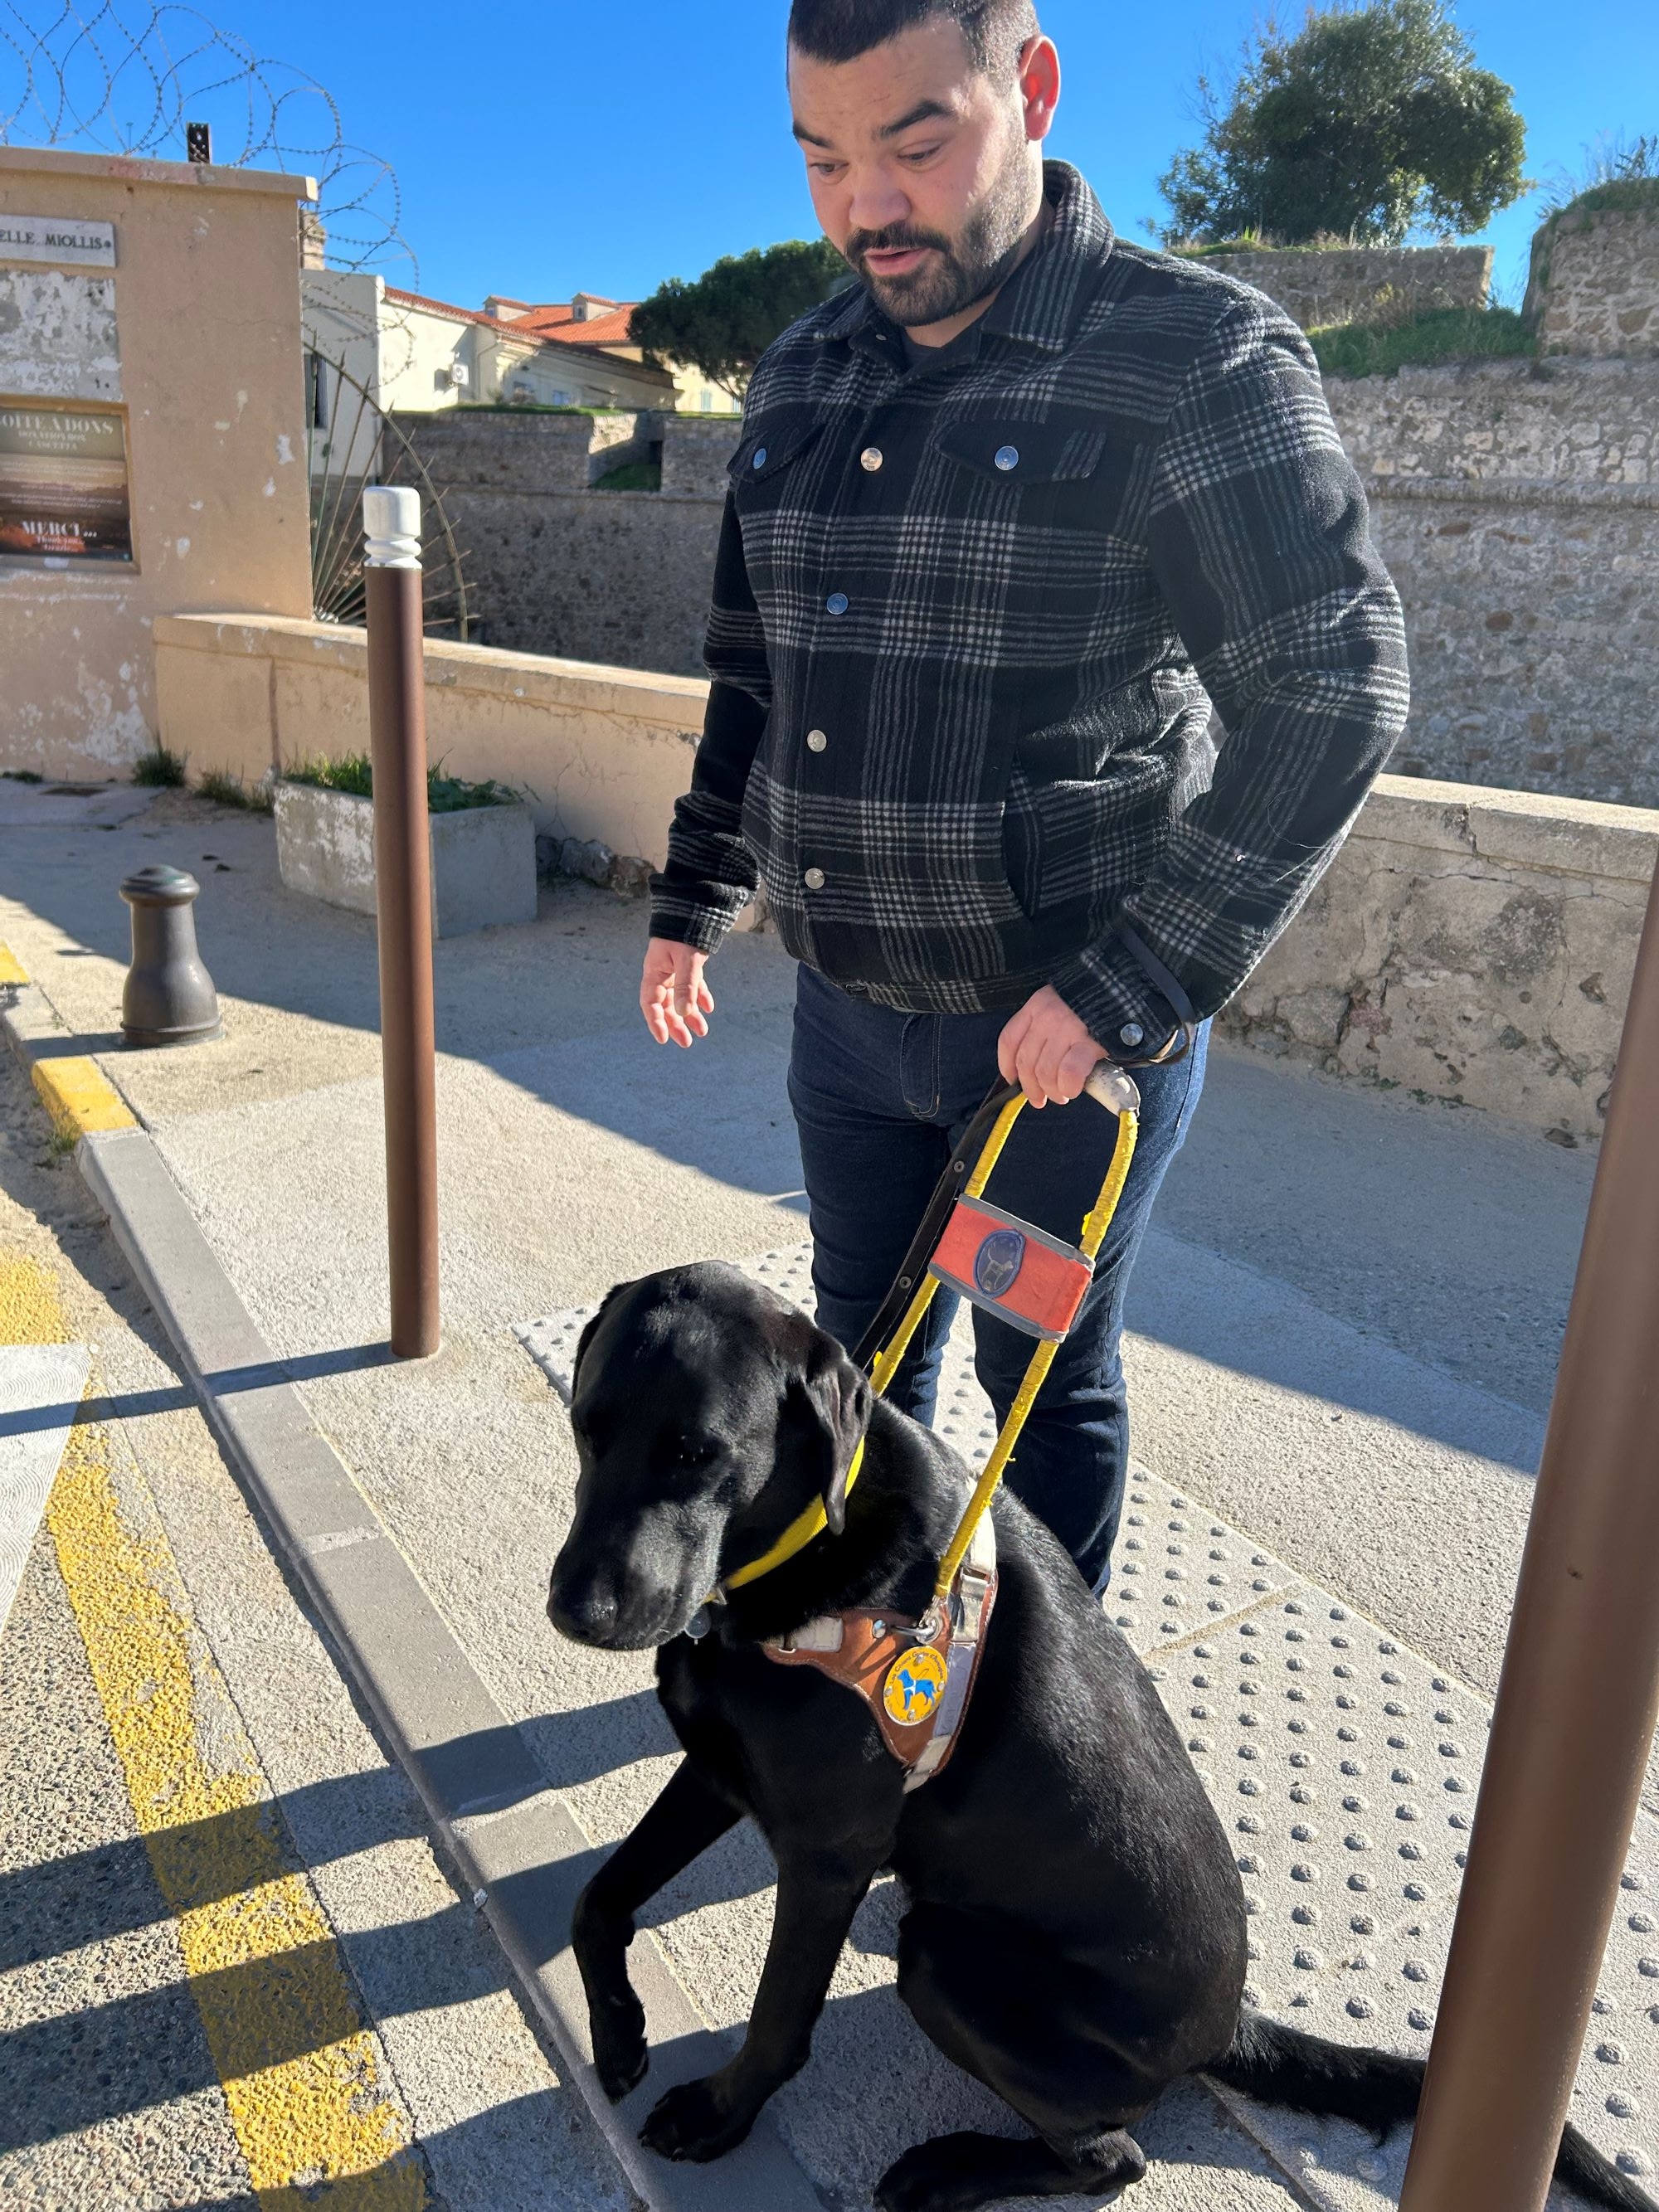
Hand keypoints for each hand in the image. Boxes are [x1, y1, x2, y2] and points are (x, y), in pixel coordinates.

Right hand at [641, 938, 713, 1046]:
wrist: (694, 906)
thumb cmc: (685, 931)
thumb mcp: (687, 960)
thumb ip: (686, 986)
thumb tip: (684, 1013)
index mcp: (654, 971)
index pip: (650, 1003)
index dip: (655, 1022)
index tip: (664, 1039)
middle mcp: (662, 973)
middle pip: (666, 1005)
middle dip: (676, 1024)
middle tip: (686, 1042)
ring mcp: (675, 969)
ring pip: (681, 997)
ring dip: (690, 1014)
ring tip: (702, 1031)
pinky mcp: (688, 963)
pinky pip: (692, 985)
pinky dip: (700, 996)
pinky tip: (709, 1008)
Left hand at [997, 985, 1106, 1107]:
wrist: (1126, 994)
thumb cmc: (1093, 1005)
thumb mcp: (1061, 1006)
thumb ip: (1045, 1029)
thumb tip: (1032, 1069)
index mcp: (1037, 1006)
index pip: (1009, 1040)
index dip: (1007, 1066)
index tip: (1012, 1081)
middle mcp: (1047, 1016)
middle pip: (1026, 1062)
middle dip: (1031, 1088)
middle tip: (1040, 1099)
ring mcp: (1067, 1028)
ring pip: (1045, 1072)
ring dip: (1052, 1091)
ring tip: (1061, 1095)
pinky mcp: (1089, 1042)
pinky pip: (1068, 1074)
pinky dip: (1068, 1087)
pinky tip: (1072, 1090)